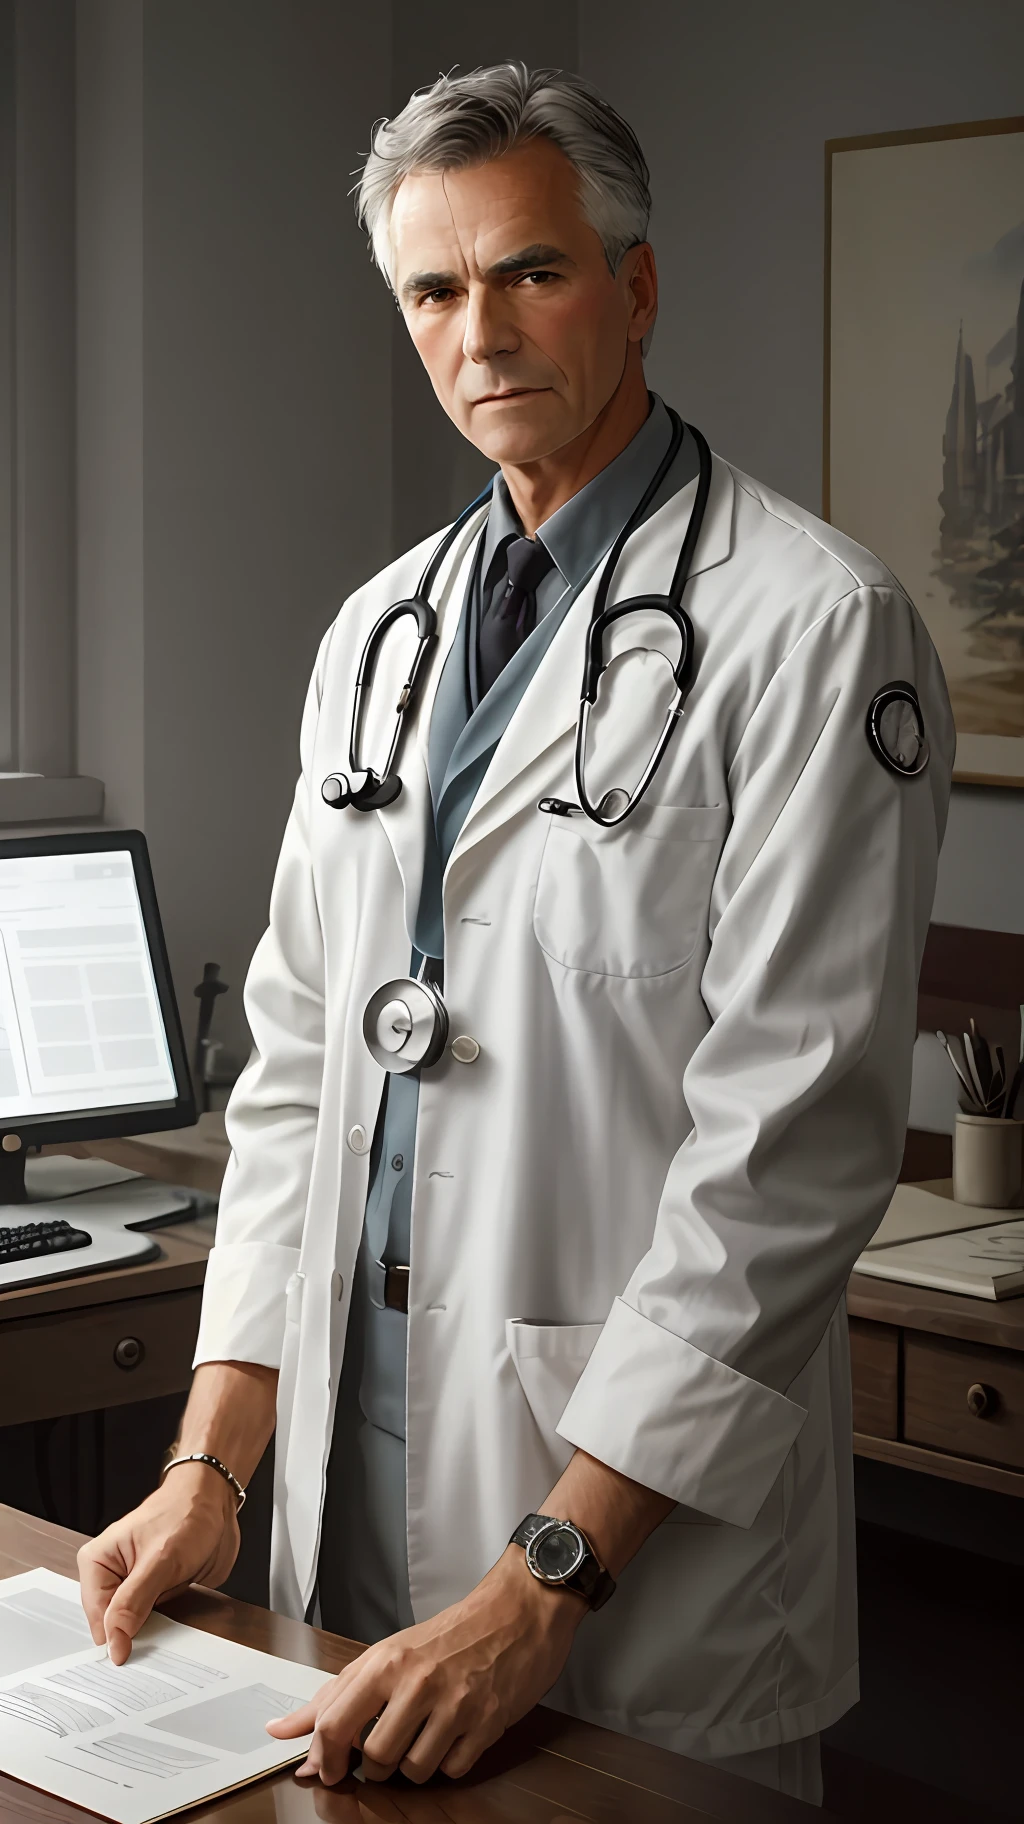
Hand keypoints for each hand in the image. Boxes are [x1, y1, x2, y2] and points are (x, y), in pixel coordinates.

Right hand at [77, 1464, 239, 1663]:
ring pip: (132, 1626)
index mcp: (98, 1561)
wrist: (216, 1503)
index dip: (115, 1636)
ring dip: (150, 1632)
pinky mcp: (154, 1593)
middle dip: (133, 1635)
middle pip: (112, 1624)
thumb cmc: (186, 1513)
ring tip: (166, 1627)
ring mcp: (133, 1586)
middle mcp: (111, 1575)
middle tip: (153, 1640)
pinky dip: (163, 1626)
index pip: (98, 1615)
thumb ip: (134, 1601)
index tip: (130, 1654)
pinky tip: (173, 1623)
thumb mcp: (160, 1559)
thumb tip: (113, 1639)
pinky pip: (153, 1621)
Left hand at [266, 1545, 584, 1783]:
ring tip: (424, 1736)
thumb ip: (335, 1694)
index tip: (330, 1768)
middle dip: (376, 1763)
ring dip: (414, 1765)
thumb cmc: (451, 1633)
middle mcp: (417, 1682)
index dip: (325, 1758)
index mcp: (386, 1661)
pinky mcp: (486, 1723)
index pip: (333, 1724)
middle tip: (388, 1744)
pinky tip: (454, 1735)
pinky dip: (449, 1762)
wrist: (517, 1610)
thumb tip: (282, 1730)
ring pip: (412, 1771)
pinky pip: (452, 1770)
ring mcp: (454, 1704)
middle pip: (373, 1757)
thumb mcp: (387, 1653)